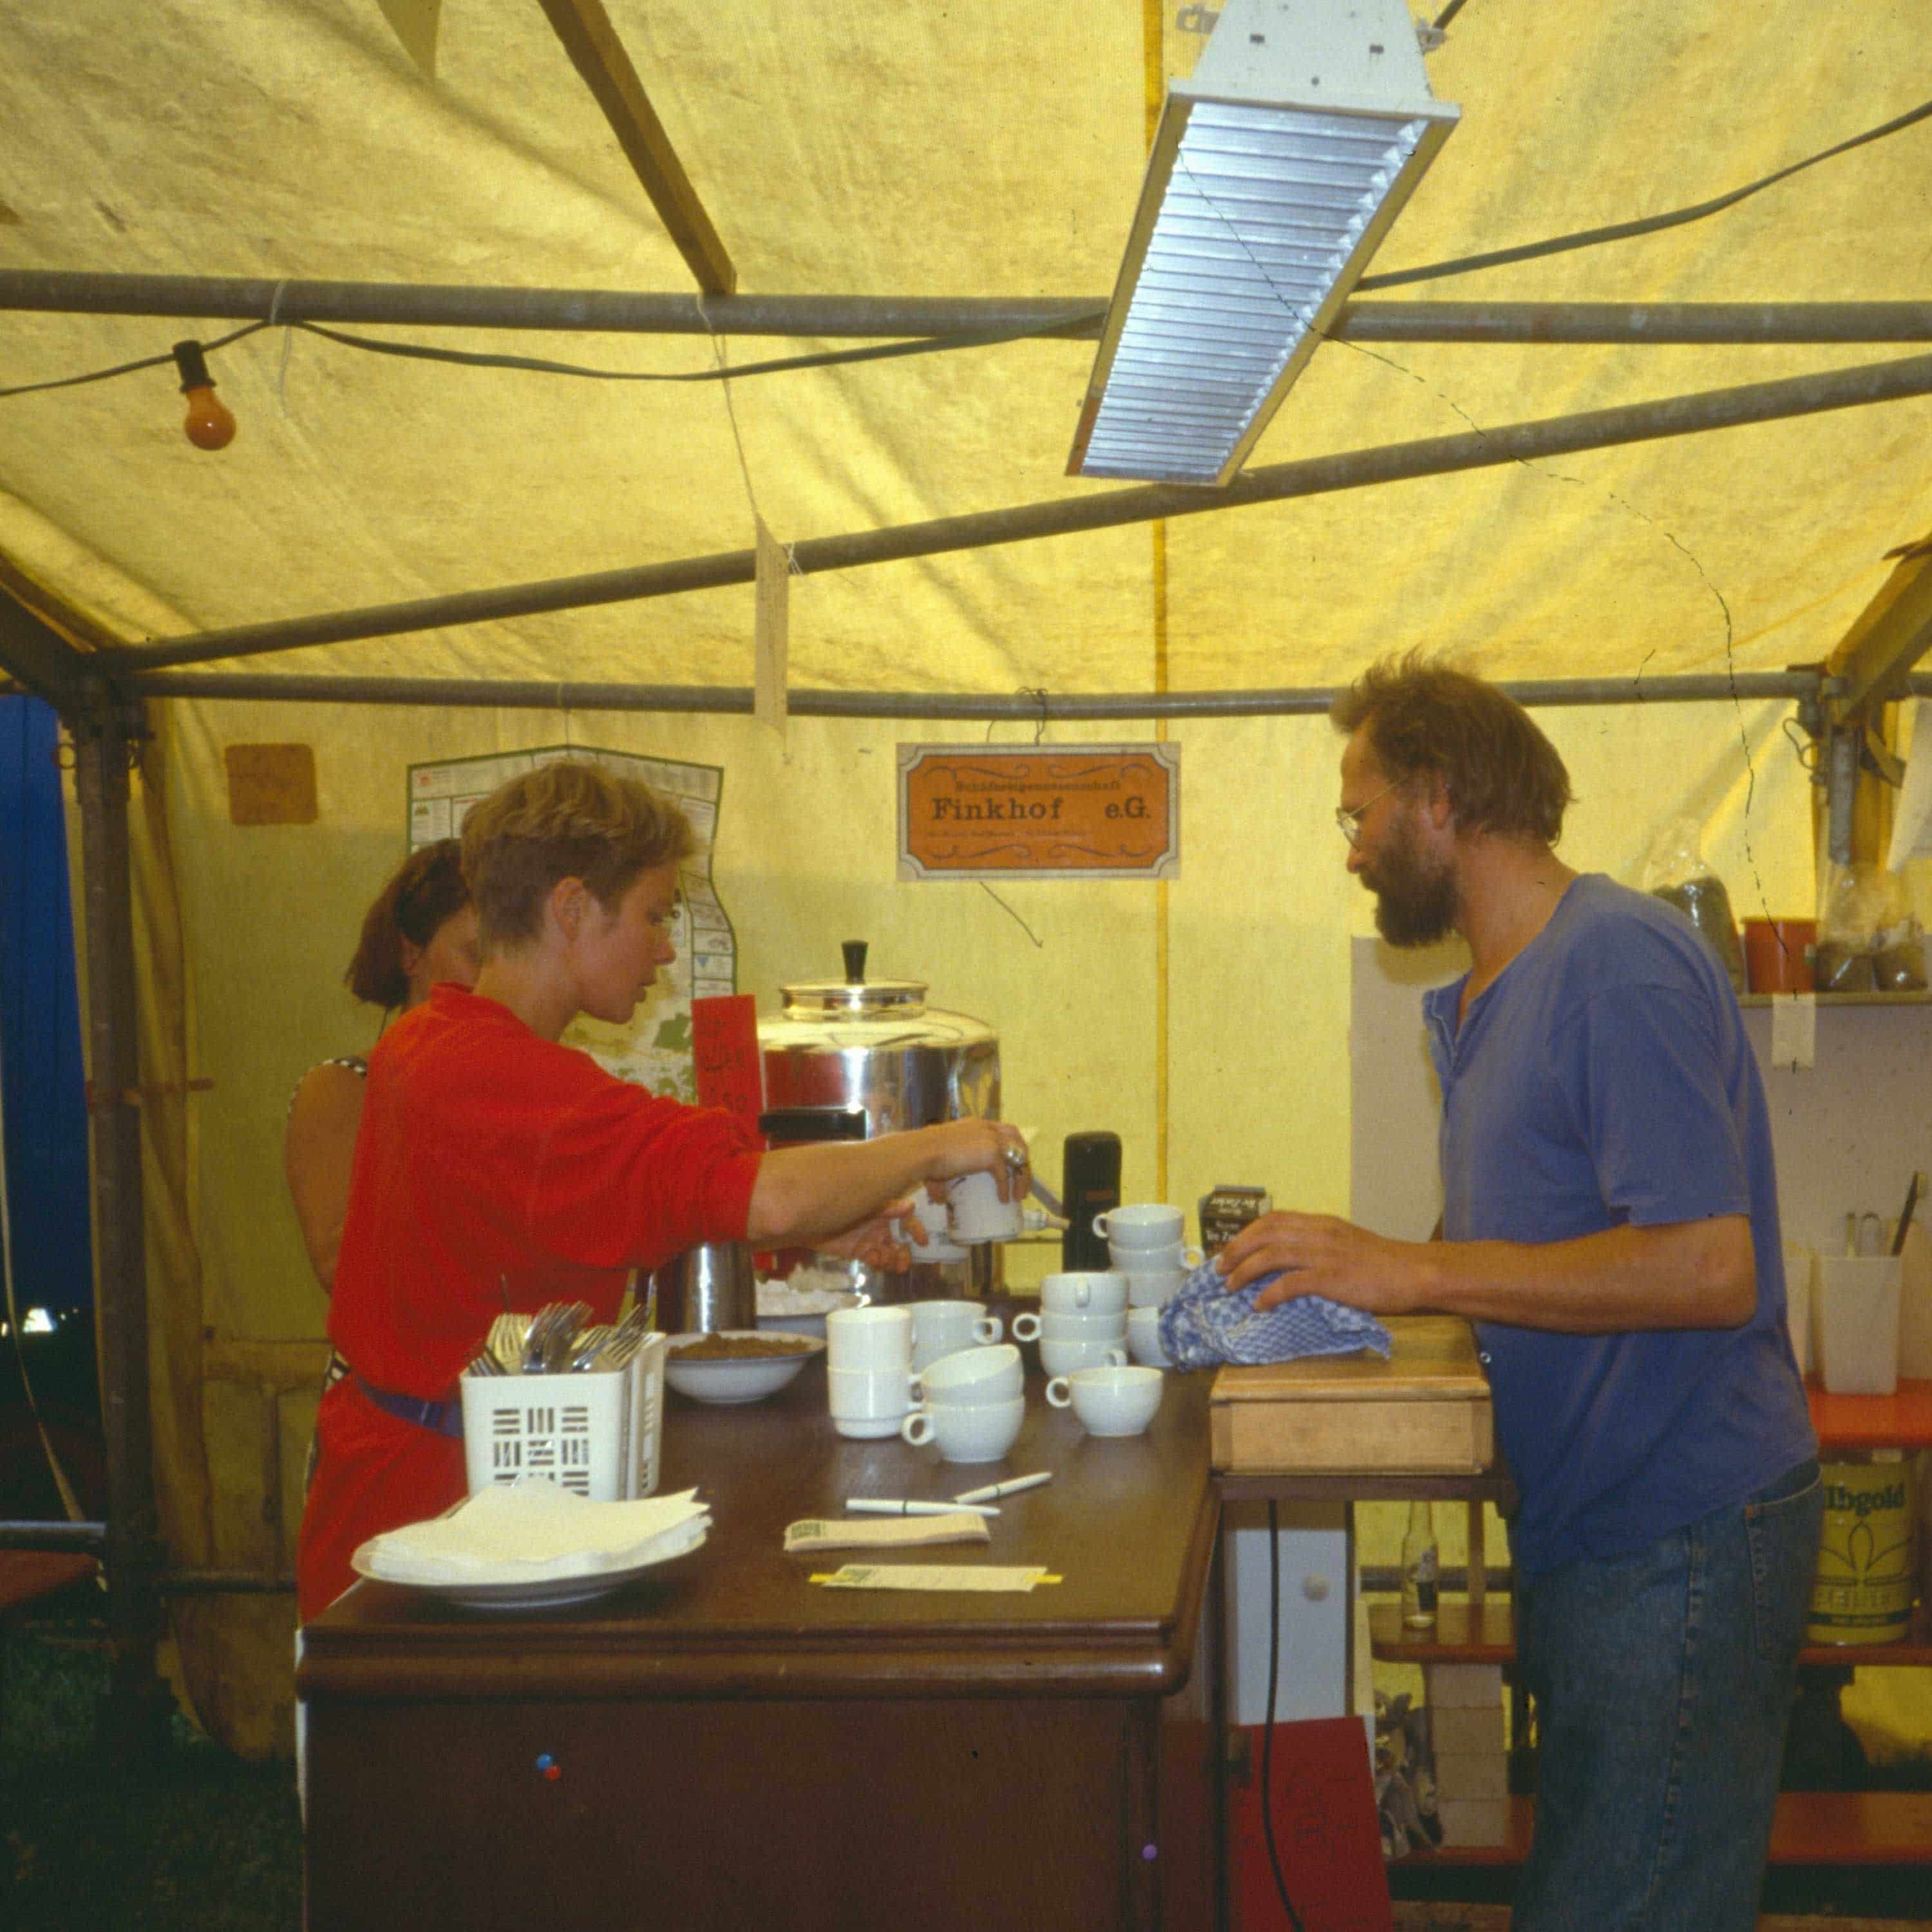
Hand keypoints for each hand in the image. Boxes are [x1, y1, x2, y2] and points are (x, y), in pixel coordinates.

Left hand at [817, 1205, 914, 1272]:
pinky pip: (875, 1260)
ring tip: (884, 1261)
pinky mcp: (860, 1252)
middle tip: (903, 1265)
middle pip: (900, 1242)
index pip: (906, 1220)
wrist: (810, 1221)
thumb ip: (887, 1208)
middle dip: (903, 1254)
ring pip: (889, 1254)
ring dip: (891, 1260)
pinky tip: (872, 1260)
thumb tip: (910, 1206)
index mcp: (884, 1212)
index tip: (923, 1242)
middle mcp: (880, 1226)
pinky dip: (877, 1262)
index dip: (916, 1230)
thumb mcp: (867, 1205)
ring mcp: (871, 1240)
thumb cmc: (839, 1206)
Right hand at [922, 1119, 1030, 1201]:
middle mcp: (988, 1129)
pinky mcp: (992, 1154)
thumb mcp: (942, 1159)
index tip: (1014, 1165)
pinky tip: (1004, 1199)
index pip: (1005, 1131)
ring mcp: (992, 1140)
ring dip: (1022, 1178)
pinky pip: (1005, 1174)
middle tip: (1022, 1182)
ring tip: (1019, 1196)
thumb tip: (939, 1198)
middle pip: (1019, 1142)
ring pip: (1018, 1158)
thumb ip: (944, 1176)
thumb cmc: (926, 1155)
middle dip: (1024, 1163)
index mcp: (978, 1125)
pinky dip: (1006, 1188)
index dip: (1014, 1148)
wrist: (922, 1152)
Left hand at [1216, 1210, 1428, 1314]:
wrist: (1414, 1272)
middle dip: (1236, 1250)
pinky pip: (1289, 1284)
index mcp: (1322, 1224)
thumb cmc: (1384, 1264)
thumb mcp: (1347, 1243)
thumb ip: (1320, 1245)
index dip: (1247, 1233)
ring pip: (1270, 1256)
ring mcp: (1324, 1255)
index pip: (1274, 1219)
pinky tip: (1259, 1306)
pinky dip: (1269, 1295)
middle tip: (1220, 1268)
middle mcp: (1318, 1234)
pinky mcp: (1331, 1278)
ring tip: (1231, 1287)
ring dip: (1245, 1272)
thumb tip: (1291, 1260)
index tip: (1232, 1249)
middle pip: (1264, 1234)